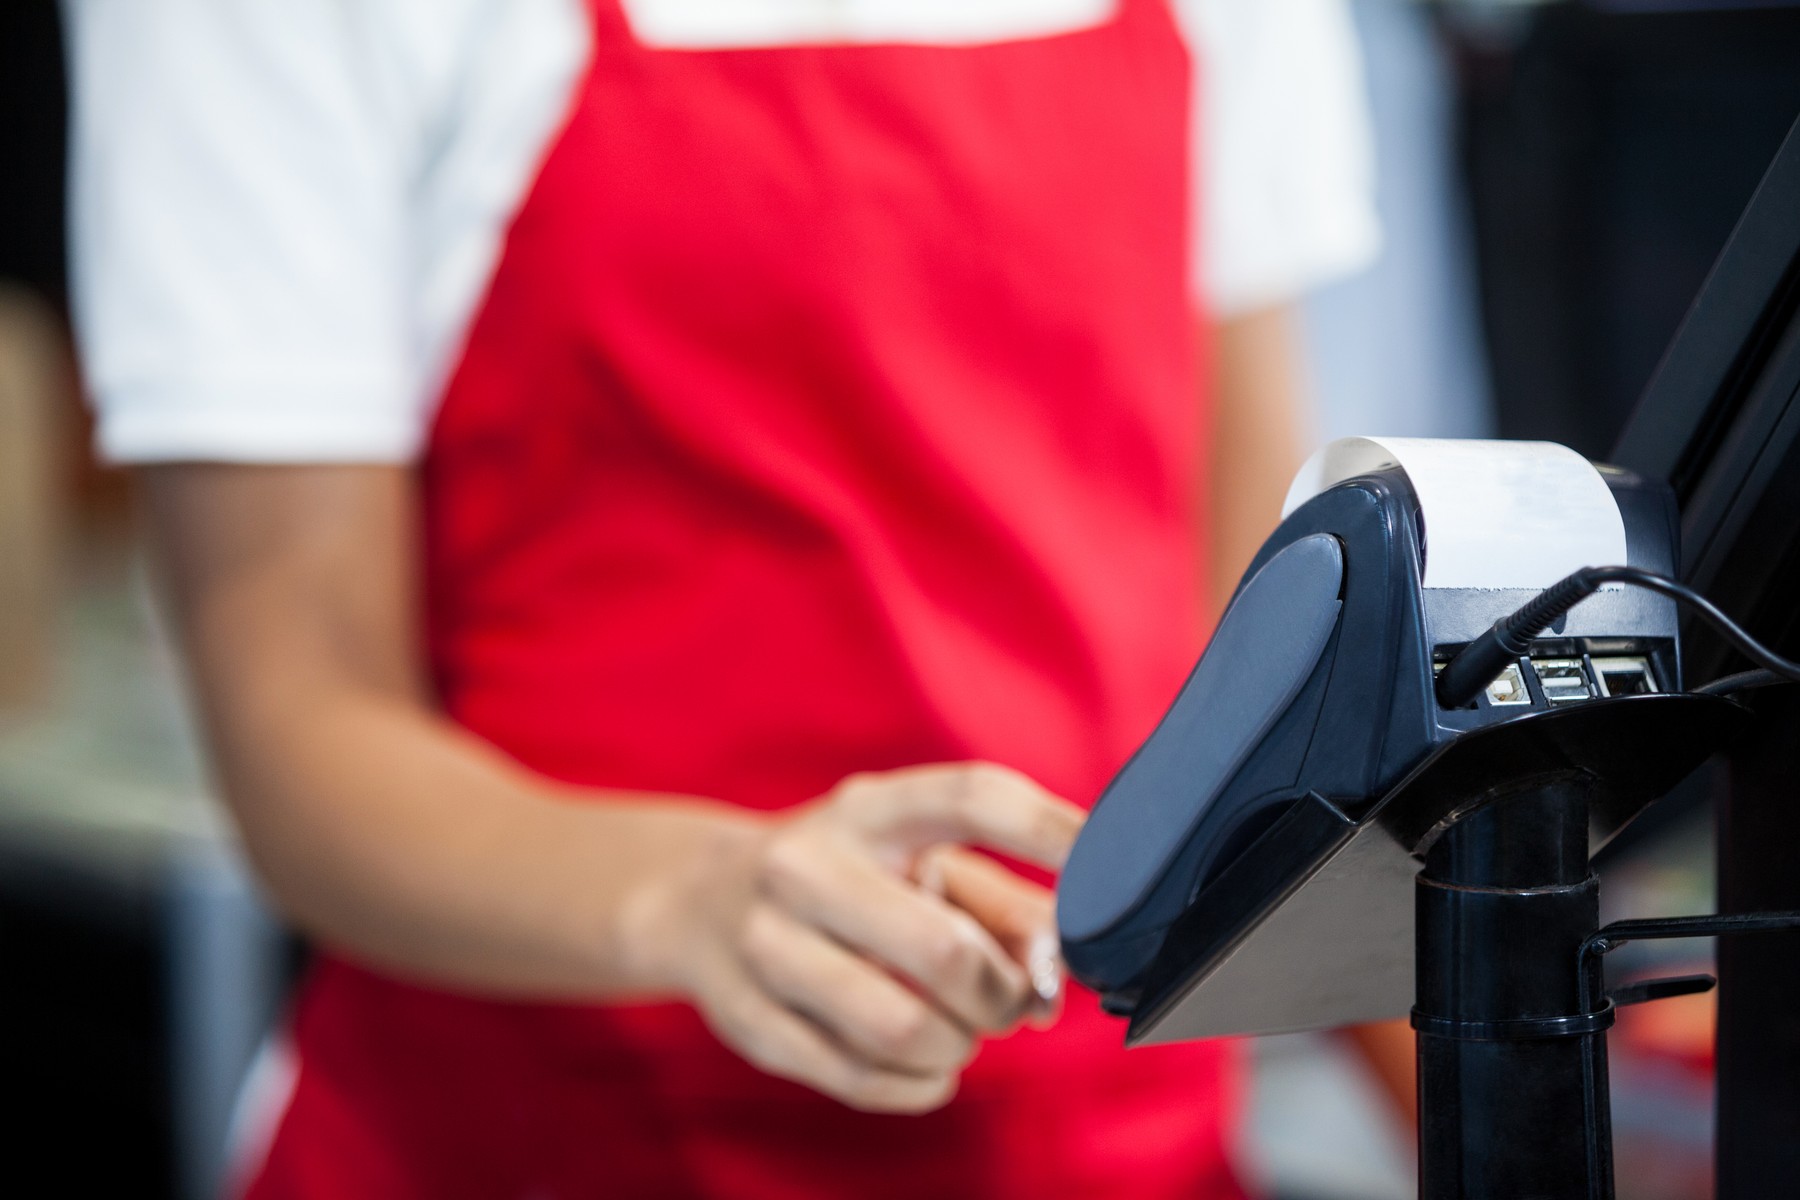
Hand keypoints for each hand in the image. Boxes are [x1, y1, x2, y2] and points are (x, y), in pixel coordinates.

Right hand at [643, 763, 1081, 1112]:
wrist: (696, 901)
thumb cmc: (846, 877)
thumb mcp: (914, 858)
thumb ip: (1001, 903)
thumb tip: (1061, 973)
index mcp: (865, 808)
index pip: (973, 798)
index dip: (1051, 831)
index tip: (1113, 869)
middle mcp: (804, 864)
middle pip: (942, 948)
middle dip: (1002, 993)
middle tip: (1013, 1003)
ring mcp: (764, 944)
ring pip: (901, 1027)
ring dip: (960, 1043)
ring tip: (962, 1031)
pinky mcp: (747, 1019)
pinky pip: (862, 1078)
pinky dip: (921, 1083)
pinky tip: (928, 1063)